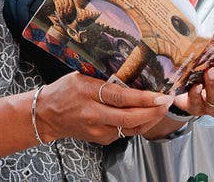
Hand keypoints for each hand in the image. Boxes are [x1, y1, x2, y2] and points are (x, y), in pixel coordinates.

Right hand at [35, 73, 171, 144]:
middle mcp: (93, 115)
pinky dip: (137, 125)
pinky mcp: (101, 139)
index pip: (120, 98)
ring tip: (161, 109)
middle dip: (153, 112)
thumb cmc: (62, 91)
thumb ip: (103, 79)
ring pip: (130, 128)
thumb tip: (130, 74)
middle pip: (129, 118)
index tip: (161, 95)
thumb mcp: (80, 77)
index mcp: (87, 94)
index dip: (144, 98)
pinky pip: (124, 132)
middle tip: (167, 102)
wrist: (46, 115)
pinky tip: (144, 116)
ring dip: (149, 120)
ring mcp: (97, 130)